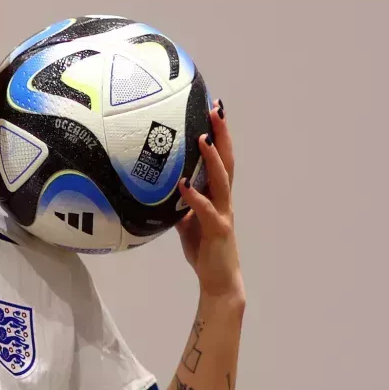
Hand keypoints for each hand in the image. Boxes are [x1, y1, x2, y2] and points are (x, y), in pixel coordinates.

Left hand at [176, 99, 241, 297]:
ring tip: (202, 139)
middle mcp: (224, 200)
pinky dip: (194, 196)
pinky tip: (183, 184)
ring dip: (212, 159)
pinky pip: (206, 210)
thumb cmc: (203, 250)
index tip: (212, 111)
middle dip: (221, 135)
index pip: (220, 159)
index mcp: (217, 196)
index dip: (218, 135)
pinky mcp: (217, 230)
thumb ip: (178, 203)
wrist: (218, 280)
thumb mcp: (186, 221)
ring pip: (221, 181)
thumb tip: (161, 187)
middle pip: (227, 161)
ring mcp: (223, 213)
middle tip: (216, 109)